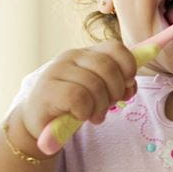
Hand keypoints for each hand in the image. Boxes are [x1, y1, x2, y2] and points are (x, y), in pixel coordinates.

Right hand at [20, 41, 137, 141]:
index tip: (128, 85)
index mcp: (87, 53)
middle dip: (115, 92)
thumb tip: (131, 84)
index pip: (115, 47)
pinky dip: (85, 111)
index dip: (128, 66)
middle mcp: (71, 56)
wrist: (41, 124)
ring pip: (95, 85)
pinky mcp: (47, 89)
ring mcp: (56, 71)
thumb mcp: (101, 91)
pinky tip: (80, 116)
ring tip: (94, 116)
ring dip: (101, 107)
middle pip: (108, 68)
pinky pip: (79, 97)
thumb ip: (119, 83)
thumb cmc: (75, 105)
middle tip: (109, 107)